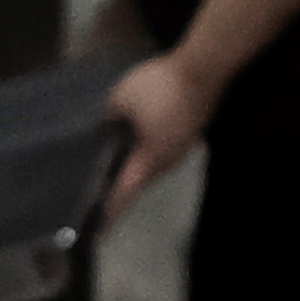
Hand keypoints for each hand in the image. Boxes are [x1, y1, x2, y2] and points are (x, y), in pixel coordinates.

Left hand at [102, 53, 217, 220]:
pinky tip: (133, 147)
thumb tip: (102, 130)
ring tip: (110, 175)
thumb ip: (106, 119)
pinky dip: (143, 156)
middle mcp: (166, 162)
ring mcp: (180, 150)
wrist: (204, 68)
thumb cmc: (160, 86)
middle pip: (138, 184)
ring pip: (150, 168)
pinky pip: (160, 153)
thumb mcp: (119, 100)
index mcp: (149, 160)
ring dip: (132, 172)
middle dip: (118, 192)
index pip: (124, 193)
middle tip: (96, 200)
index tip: (97, 232)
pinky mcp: (187, 136)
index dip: (109, 213)